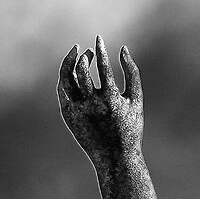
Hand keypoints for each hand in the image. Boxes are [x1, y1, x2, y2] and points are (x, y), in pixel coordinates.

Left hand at [58, 37, 142, 171]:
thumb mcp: (136, 100)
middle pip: (80, 70)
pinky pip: (63, 91)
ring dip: (69, 63)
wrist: (115, 159)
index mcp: (110, 100)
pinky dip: (67, 78)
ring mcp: (77, 111)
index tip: (98, 39)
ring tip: (77, 55)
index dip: (100, 49)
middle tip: (89, 52)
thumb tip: (123, 49)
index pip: (102, 66)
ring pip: (66, 79)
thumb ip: (132, 72)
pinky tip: (74, 73)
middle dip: (84, 56)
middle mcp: (91, 105)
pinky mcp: (68, 116)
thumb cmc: (129, 128)